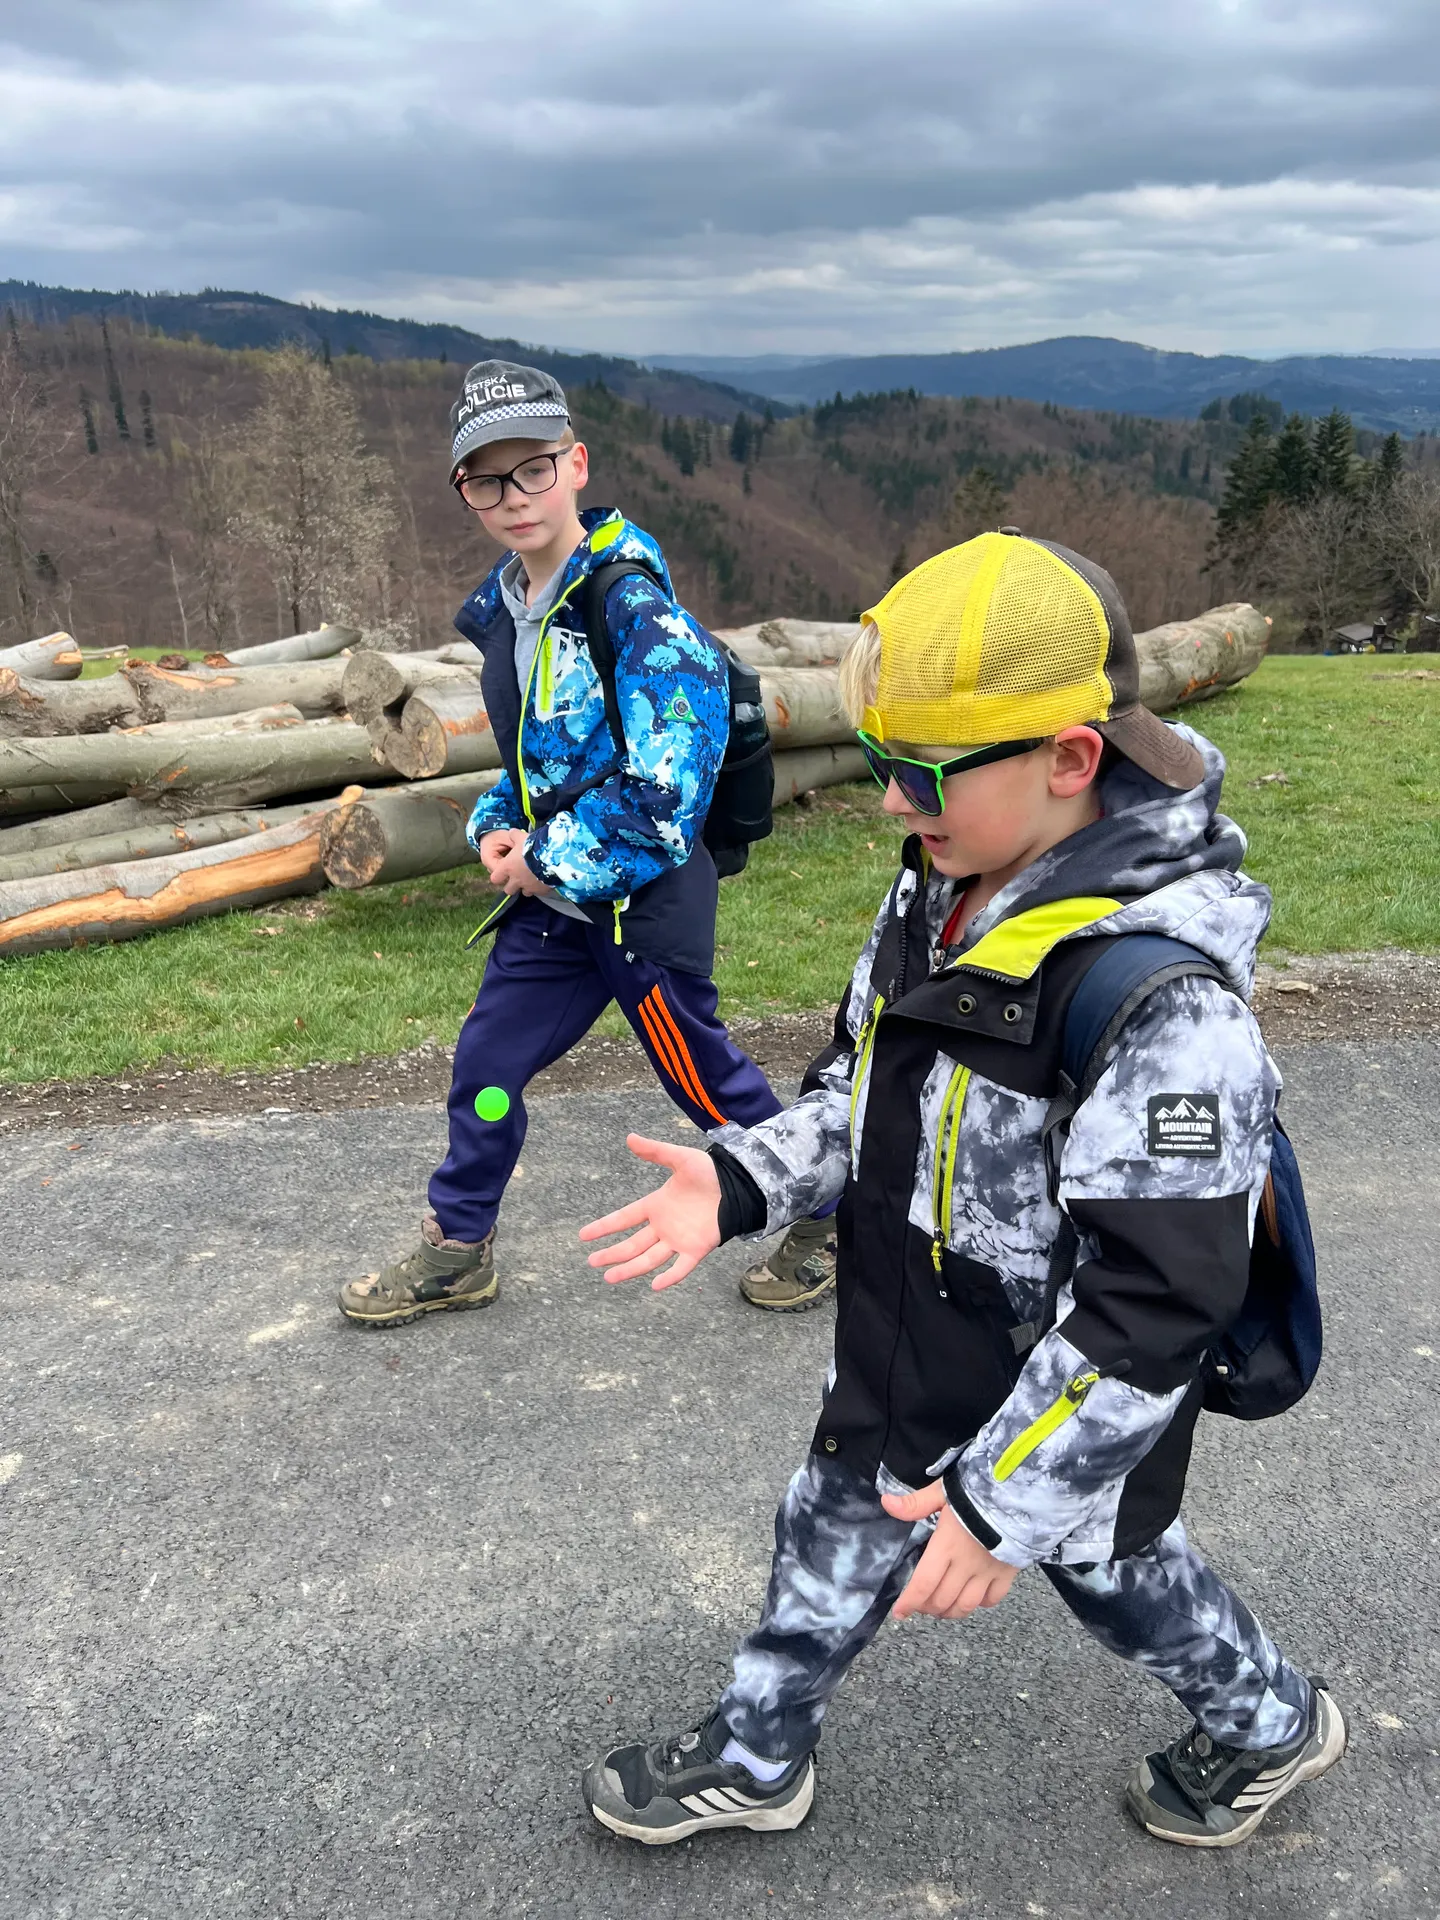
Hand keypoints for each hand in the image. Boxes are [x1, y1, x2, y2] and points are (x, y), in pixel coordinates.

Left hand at [478, 828, 552, 897]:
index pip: (494, 878)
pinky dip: (539, 888)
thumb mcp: (521, 837)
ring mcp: (528, 887)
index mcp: (507, 868)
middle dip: (512, 885)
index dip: (498, 875)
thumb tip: (512, 832)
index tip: (504, 871)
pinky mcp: (540, 891)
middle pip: (508, 890)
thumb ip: (514, 835)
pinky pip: (538, 892)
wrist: (551, 857)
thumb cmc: (532, 847)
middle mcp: (516, 880)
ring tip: (531, 879)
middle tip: (518, 877)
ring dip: (526, 887)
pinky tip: (543, 880)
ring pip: (524, 892)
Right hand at [579, 1134, 722, 1290]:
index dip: (604, 1226)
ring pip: (649, 1259)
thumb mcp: (680, 1158)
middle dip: (612, 1254)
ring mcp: (678, 1240)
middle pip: (632, 1244)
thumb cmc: (708, 1173)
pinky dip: (669, 1277)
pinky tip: (655, 1285)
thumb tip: (630, 1138)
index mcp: (655, 1205)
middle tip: (592, 1262)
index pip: (624, 1218)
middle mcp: (663, 1226)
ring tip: (610, 1277)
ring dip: (630, 1268)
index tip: (583, 1236)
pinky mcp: (696, 1249)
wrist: (736, 1186)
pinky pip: (680, 1267)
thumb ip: (656, 1152)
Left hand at [881, 1481, 1019, 1619]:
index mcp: (946, 1547)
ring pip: (966, 1605)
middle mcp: (966, 1565)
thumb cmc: (978, 1492)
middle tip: (920, 1605)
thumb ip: (916, 1503)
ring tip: (942, 1608)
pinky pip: (993, 1599)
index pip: (923, 1584)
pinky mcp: (1008, 1573)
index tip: (900, 1613)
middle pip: (943, 1600)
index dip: (910, 1602)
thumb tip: (886, 1503)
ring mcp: (988, 1572)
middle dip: (927, 1607)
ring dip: (951, 1611)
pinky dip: (981, 1604)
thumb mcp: (943, 1492)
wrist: (1020, 1494)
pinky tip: (974, 1598)